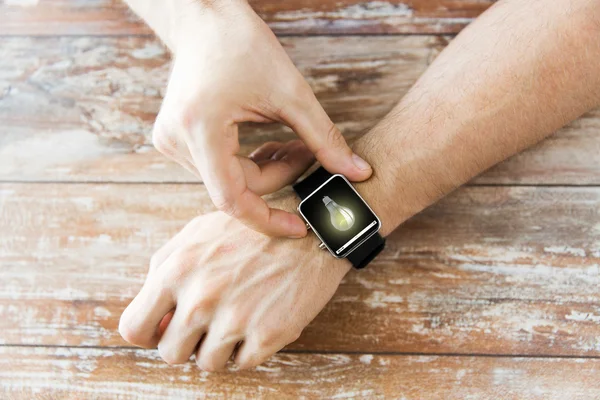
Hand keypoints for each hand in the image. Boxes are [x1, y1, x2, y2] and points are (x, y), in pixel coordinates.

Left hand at [118, 196, 350, 370]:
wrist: (311, 228)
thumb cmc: (251, 231)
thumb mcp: (197, 234)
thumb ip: (166, 271)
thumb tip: (156, 315)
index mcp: (176, 270)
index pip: (134, 327)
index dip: (148, 334)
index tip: (164, 331)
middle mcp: (200, 297)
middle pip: (170, 353)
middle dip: (186, 343)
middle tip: (207, 325)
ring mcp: (235, 318)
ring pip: (207, 363)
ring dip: (219, 347)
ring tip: (238, 318)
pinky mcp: (268, 334)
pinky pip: (243, 363)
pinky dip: (249, 348)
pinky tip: (259, 319)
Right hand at [152, 0, 371, 237]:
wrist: (205, 19)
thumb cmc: (241, 44)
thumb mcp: (290, 92)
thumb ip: (324, 138)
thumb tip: (356, 172)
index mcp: (200, 129)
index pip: (232, 199)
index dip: (268, 220)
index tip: (299, 227)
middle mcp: (177, 141)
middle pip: (236, 187)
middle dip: (278, 178)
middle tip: (308, 157)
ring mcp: (172, 142)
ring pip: (229, 179)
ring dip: (265, 170)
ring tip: (293, 145)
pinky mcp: (176, 139)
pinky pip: (218, 167)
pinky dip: (247, 162)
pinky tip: (268, 144)